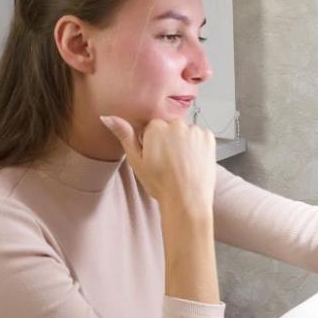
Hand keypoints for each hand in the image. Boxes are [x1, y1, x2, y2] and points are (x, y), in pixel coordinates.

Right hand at [101, 116, 215, 213]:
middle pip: (170, 128)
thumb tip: (108, 118)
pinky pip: (201, 137)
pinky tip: (193, 161)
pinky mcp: (209, 137)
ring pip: (186, 132)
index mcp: (156, 127)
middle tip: (170, 162)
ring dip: (185, 143)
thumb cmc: (161, 184)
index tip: (156, 157)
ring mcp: (194, 131)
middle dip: (170, 141)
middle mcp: (176, 125)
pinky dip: (198, 146)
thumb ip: (124, 135)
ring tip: (182, 164)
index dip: (153, 143)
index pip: (152, 128)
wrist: (187, 200)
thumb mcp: (136, 161)